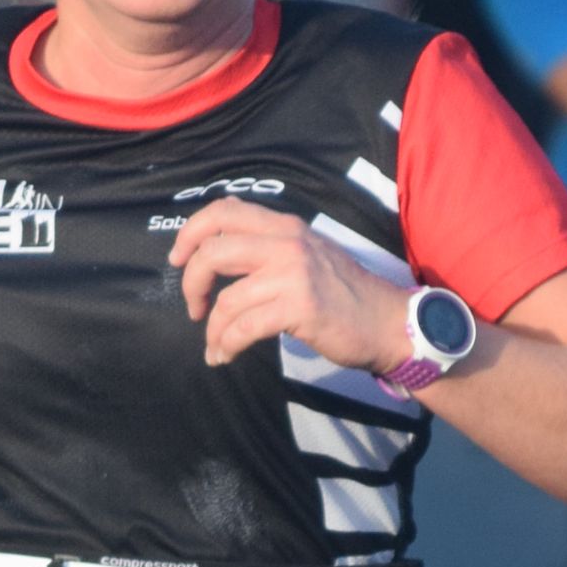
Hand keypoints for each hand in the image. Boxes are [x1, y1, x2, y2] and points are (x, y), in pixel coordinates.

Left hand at [169, 198, 447, 373]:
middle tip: (192, 308)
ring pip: (227, 300)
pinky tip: (225, 356)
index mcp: (285, 226)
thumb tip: (220, 236)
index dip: (190, 232)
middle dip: (191, 283)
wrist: (387, 322)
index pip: (224, 210)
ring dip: (212, 329)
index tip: (178, 259)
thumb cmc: (343, 294)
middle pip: (213, 251)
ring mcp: (294, 274)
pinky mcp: (300, 308)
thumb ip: (268, 242)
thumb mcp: (307, 252)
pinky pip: (244, 327)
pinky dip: (227, 345)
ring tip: (215, 346)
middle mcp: (287, 242)